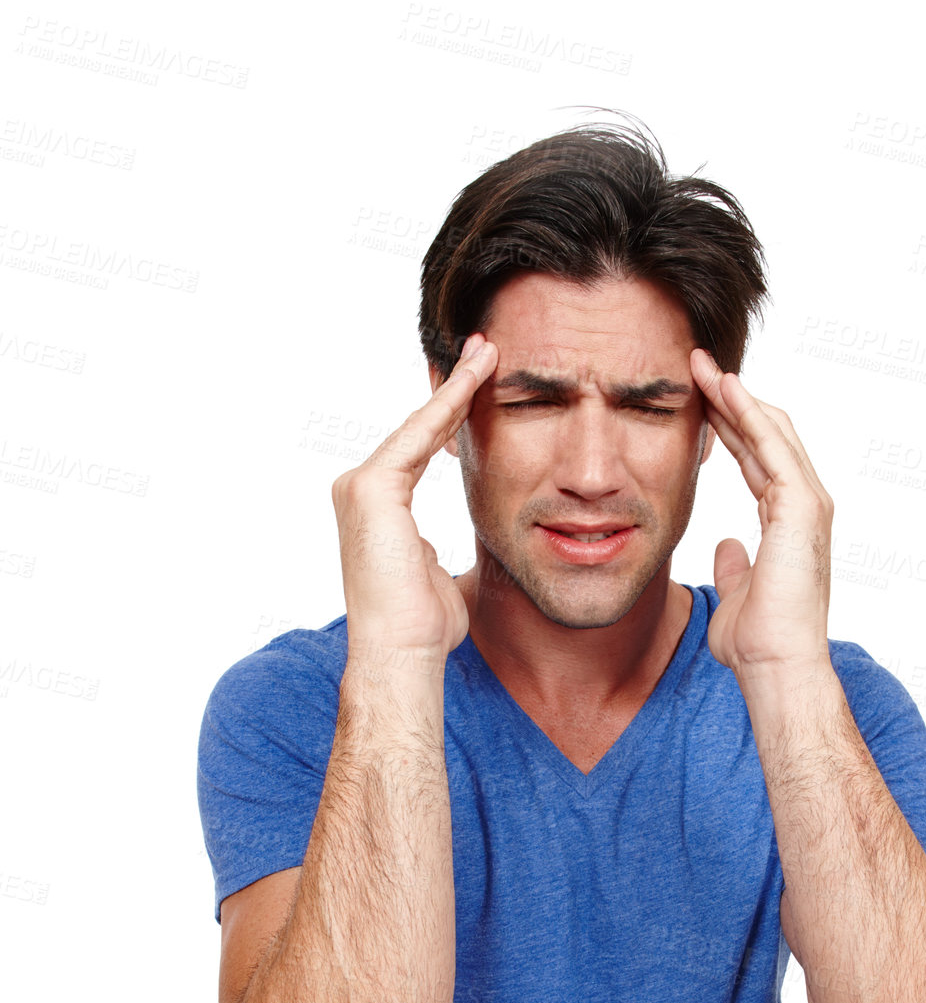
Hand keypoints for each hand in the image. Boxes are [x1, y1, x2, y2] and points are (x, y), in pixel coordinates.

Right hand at [331, 334, 497, 667]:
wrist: (404, 654)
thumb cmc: (425, 629)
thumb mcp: (442, 579)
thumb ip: (441, 557)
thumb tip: (451, 557)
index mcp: (380, 509)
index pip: (421, 449)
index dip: (451, 416)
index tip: (481, 384)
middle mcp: (361, 490)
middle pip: (417, 429)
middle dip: (453, 389)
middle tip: (485, 349)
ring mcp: (362, 488)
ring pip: (418, 426)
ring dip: (455, 387)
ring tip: (487, 351)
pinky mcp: (371, 490)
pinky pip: (418, 437)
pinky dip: (447, 406)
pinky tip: (475, 378)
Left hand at [690, 347, 833, 678]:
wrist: (776, 666)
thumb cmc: (758, 642)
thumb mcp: (737, 592)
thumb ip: (733, 565)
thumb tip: (725, 546)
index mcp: (787, 521)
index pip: (756, 459)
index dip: (728, 427)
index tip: (698, 401)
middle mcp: (803, 506)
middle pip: (765, 435)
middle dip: (731, 398)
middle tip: (697, 366)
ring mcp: (807, 503)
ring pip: (771, 431)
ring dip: (737, 395)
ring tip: (703, 365)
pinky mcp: (802, 506)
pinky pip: (773, 448)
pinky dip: (749, 414)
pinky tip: (725, 390)